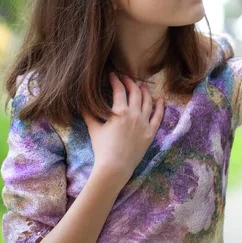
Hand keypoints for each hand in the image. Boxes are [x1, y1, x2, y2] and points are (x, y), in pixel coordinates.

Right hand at [81, 73, 164, 188]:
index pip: (119, 90)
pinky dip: (160, 107)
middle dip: (130, 83)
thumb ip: (89, 114)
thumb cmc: (102, 148)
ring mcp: (144, 123)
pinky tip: (161, 100)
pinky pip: (158, 117)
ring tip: (142, 86)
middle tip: (126, 79)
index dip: (116, 81)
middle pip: (135, 93)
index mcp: (120, 111)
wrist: (115, 167)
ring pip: (148, 102)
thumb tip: (81, 103)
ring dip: (145, 92)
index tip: (113, 76)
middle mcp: (134, 114)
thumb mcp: (94, 129)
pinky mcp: (150, 133)